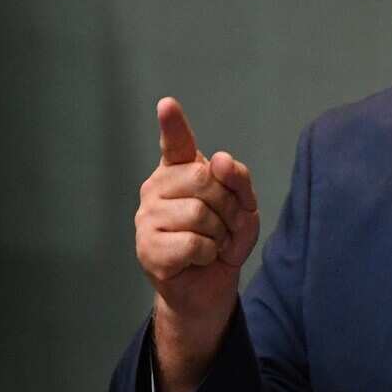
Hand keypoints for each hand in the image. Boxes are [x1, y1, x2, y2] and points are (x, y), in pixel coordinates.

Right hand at [134, 97, 259, 391]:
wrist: (210, 287)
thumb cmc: (224, 240)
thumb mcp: (244, 207)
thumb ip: (238, 179)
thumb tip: (219, 159)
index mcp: (179, 172)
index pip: (176, 143)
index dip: (173, 124)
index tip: (167, 104)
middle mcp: (157, 188)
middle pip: (204, 181)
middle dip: (228, 208)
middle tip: (224, 227)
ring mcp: (147, 217)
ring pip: (200, 214)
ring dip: (219, 234)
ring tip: (212, 244)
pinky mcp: (147, 248)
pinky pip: (194, 242)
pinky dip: (209, 254)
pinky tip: (199, 259)